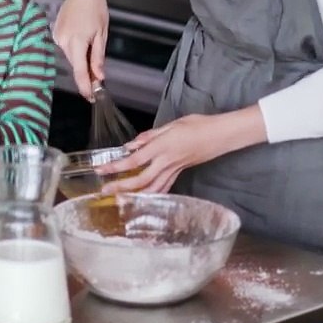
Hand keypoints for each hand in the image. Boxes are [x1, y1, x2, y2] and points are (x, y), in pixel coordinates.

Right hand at [53, 0, 108, 100]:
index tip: (91, 97)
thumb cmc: (96, 8)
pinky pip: (66, 47)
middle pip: (75, 64)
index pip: (79, 71)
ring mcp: (57, 36)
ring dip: (81, 59)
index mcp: (76, 42)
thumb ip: (98, 57)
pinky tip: (83, 37)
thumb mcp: (101, 34)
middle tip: (99, 80)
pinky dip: (75, 49)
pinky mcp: (55, 32)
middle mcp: (63, 41)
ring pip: (71, 56)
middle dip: (86, 73)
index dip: (85, 87)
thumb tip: (99, 76)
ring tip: (92, 46)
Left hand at [96, 107, 267, 192]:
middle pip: (141, 180)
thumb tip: (131, 145)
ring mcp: (175, 170)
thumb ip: (149, 136)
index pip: (134, 160)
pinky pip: (164, 187)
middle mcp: (167, 162)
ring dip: (135, 195)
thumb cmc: (198, 125)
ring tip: (120, 198)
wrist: (220, 135)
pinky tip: (144, 197)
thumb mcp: (171, 125)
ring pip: (153, 188)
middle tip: (105, 190)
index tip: (102, 170)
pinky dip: (152, 194)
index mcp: (162, 147)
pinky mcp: (180, 173)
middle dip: (121, 187)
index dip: (116, 166)